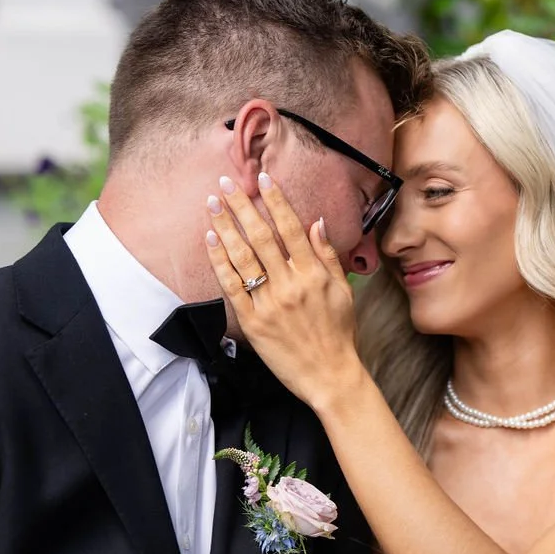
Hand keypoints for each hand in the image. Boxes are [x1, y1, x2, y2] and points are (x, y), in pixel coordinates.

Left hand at [203, 172, 362, 411]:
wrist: (330, 376)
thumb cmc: (339, 334)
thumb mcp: (342, 291)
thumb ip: (326, 255)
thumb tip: (315, 222)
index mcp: (313, 274)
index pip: (290, 228)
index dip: (275, 200)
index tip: (262, 177)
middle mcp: (290, 285)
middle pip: (261, 236)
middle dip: (242, 206)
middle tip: (227, 183)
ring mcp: (269, 303)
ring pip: (242, 257)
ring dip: (226, 227)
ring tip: (213, 204)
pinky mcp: (253, 322)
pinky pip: (231, 286)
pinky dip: (220, 262)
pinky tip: (212, 241)